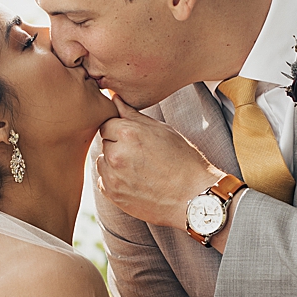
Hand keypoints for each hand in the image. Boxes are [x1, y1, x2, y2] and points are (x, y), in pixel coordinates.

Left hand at [95, 98, 221, 228]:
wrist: (194, 197)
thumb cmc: (182, 160)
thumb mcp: (161, 130)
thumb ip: (133, 114)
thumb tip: (113, 98)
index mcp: (127, 133)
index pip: (107, 124)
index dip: (121, 131)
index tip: (136, 141)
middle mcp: (116, 154)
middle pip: (105, 144)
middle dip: (118, 147)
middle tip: (141, 157)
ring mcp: (114, 177)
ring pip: (102, 163)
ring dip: (114, 165)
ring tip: (139, 171)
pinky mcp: (114, 196)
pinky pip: (104, 183)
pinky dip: (115, 182)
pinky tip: (135, 183)